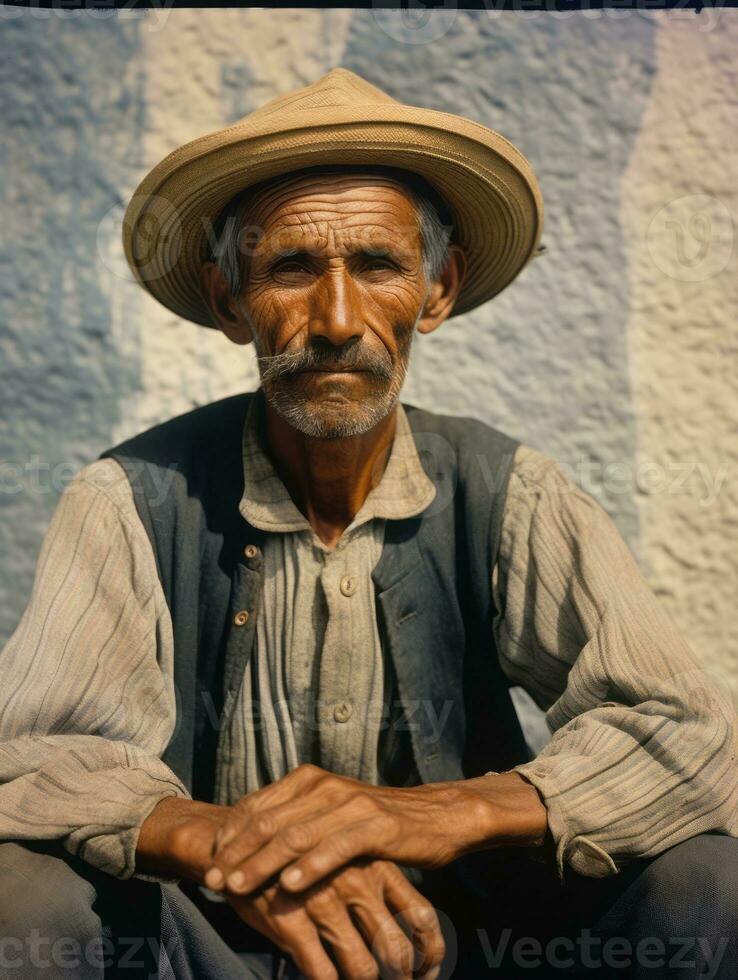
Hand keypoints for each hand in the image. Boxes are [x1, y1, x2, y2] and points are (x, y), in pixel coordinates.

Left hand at [203, 764, 545, 895]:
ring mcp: (351, 805)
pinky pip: (335, 848)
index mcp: (312, 780)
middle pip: (271, 821)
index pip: (260, 805)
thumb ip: (298, 821)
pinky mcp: (376, 826)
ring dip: (262, 863)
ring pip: (296, 836)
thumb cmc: (381, 821)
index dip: (231, 833)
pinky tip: (289, 885)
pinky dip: (309, 867)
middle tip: (211, 878)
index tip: (208, 859)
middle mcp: (327, 786)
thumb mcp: (334, 814)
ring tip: (236, 886)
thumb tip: (254, 842)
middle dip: (236, 852)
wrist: (440, 816)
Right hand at [226, 857, 444, 979]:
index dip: (431, 953)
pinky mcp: (292, 920)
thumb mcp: (347, 856)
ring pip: (362, 966)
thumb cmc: (305, 854)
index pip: (421, 916)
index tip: (428, 974)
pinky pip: (322, 972)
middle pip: (396, 949)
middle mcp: (357, 883)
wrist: (243, 840)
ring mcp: (325, 903)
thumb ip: (376, 882)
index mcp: (378, 865)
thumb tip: (406, 927)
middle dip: (401, 979)